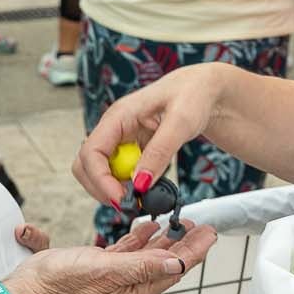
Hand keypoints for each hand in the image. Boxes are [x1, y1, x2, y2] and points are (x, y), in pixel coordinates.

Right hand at [0, 219, 217, 293]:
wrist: (26, 293)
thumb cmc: (59, 285)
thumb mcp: (104, 271)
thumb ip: (142, 266)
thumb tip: (176, 264)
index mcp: (133, 293)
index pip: (173, 270)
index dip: (194, 251)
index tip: (211, 233)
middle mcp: (127, 289)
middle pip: (165, 264)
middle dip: (185, 244)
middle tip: (201, 224)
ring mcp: (113, 281)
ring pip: (148, 258)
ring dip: (165, 240)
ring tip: (180, 222)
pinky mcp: (99, 271)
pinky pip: (128, 254)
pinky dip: (140, 240)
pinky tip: (146, 227)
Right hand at [73, 63, 228, 208]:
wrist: (206, 90)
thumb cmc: (194, 94)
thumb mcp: (181, 122)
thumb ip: (159, 152)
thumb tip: (140, 184)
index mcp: (119, 115)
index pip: (91, 151)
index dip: (100, 180)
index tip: (121, 199)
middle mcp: (114, 128)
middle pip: (86, 165)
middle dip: (102, 188)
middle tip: (128, 203)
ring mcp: (122, 140)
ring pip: (100, 172)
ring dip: (115, 189)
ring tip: (142, 194)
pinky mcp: (132, 150)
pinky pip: (120, 173)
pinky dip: (129, 185)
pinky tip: (148, 184)